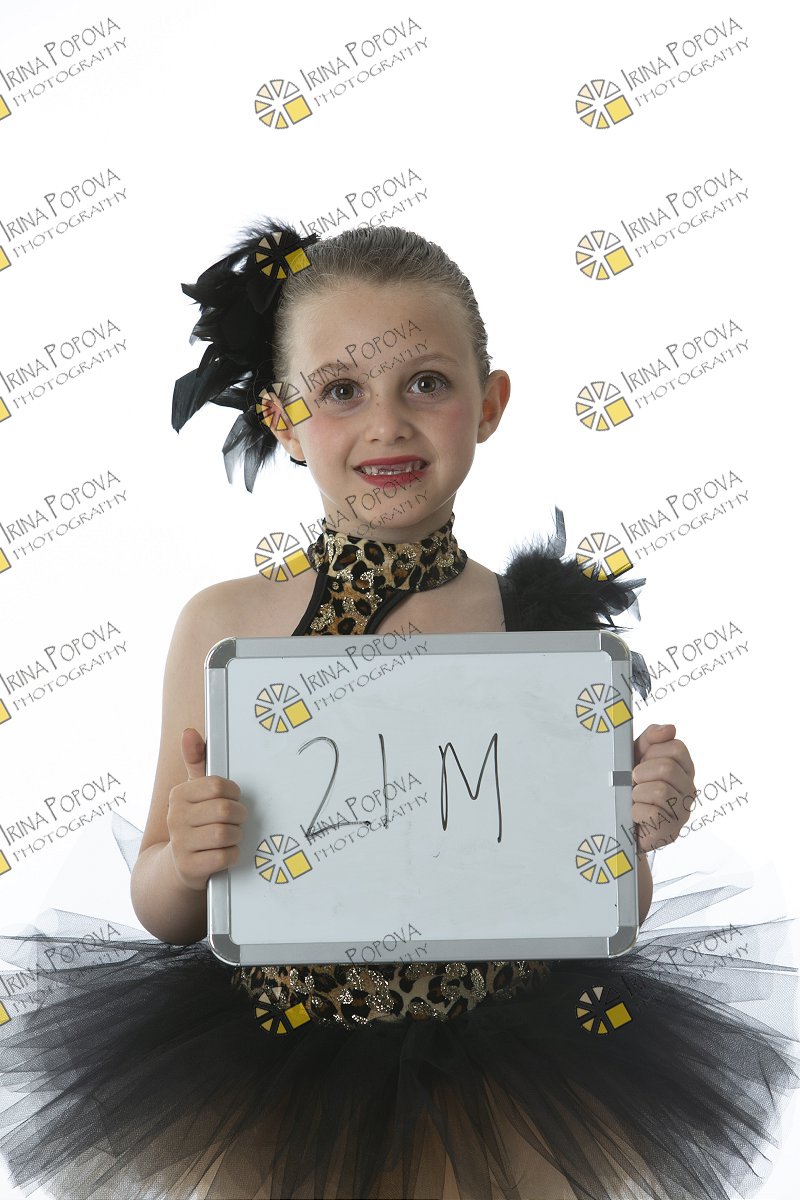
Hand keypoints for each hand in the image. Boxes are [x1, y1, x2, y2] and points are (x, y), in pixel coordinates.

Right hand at [166, 728, 247, 890]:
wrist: (178, 865)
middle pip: (224, 810)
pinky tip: (226, 851)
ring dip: (236, 835)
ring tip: (231, 835)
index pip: (217, 786)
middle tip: (236, 819)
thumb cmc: (194, 822)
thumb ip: (196, 762)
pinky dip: (232, 854)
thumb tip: (189, 732)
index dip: (233, 793)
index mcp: (178, 795)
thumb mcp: (194, 793)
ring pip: (225, 833)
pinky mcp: (190, 867)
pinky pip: (224, 856)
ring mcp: (180, 844)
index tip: (232, 799)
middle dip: (238, 815)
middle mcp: (174, 818)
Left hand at [631, 723, 695, 855]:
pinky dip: (636, 811)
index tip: (641, 760)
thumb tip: (670, 728)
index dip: (652, 751)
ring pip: (659, 790)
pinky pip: (652, 813)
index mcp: (683, 769)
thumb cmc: (630, 786)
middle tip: (634, 781)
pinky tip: (635, 814)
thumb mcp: (636, 757)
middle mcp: (689, 789)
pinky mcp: (671, 831)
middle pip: (667, 768)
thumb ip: (650, 739)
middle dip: (642, 772)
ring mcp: (683, 812)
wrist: (620, 822)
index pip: (676, 748)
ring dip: (637, 793)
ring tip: (635, 798)